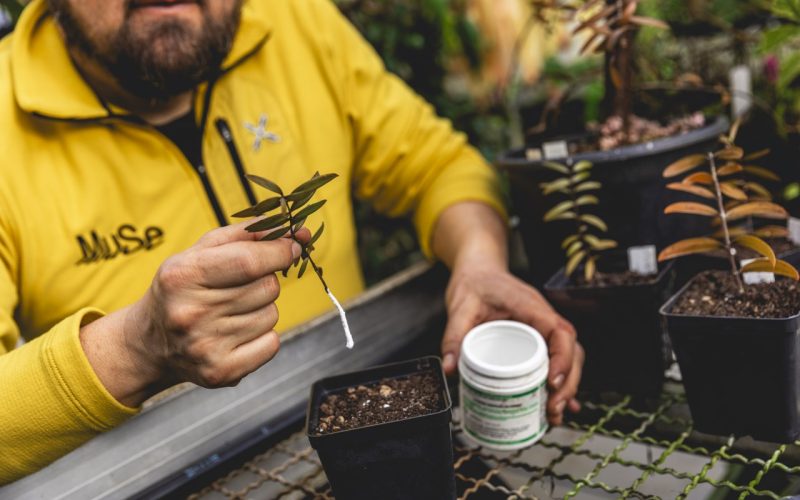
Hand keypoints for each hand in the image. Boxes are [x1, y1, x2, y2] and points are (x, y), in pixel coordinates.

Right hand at [122, 221, 309, 393]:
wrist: (150, 343)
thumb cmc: (184, 288)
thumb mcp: (202, 251)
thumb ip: (249, 234)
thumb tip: (298, 233)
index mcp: (183, 276)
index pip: (249, 261)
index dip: (280, 251)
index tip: (293, 247)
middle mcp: (191, 313)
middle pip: (267, 288)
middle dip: (266, 281)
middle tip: (242, 286)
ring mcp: (205, 346)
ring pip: (271, 315)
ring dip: (262, 309)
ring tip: (233, 311)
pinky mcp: (220, 371)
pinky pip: (271, 344)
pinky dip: (264, 336)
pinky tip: (238, 333)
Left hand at [441, 263, 583, 425]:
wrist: (478, 270)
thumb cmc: (475, 283)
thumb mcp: (460, 308)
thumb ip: (455, 336)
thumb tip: (450, 369)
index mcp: (531, 307)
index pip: (560, 332)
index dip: (563, 359)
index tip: (552, 383)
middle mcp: (544, 317)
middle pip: (572, 350)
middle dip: (568, 383)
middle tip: (554, 409)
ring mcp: (544, 328)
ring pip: (569, 357)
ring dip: (567, 386)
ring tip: (554, 414)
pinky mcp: (538, 338)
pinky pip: (556, 359)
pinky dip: (560, 382)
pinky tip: (557, 404)